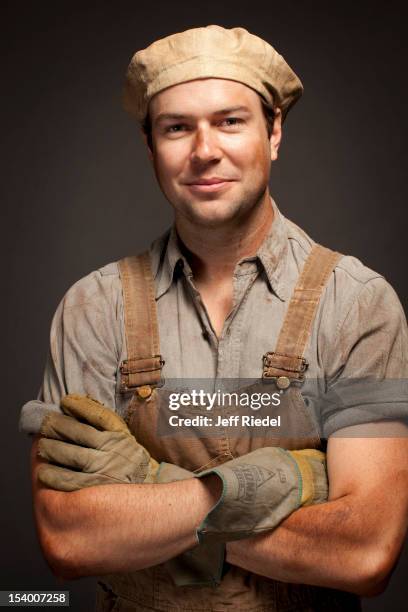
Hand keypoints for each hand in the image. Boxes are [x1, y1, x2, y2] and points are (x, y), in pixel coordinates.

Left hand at [37, 394, 160, 490]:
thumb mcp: (124, 436)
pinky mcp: (96, 488)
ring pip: (72, 456)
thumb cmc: (129, 459)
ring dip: (52, 449)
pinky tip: (44, 471)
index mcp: (120, 434)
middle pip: (79, 434)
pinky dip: (54, 475)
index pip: (98, 415)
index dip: (80, 406)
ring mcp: (105, 469)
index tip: (65, 401)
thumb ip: (105, 423)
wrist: (147, 489)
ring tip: (42, 446)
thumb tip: (76, 405)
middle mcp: (113, 449)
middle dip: (58, 426)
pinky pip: (70, 481)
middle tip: (44, 424)